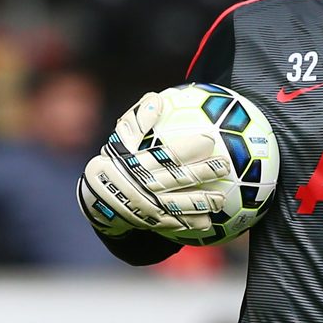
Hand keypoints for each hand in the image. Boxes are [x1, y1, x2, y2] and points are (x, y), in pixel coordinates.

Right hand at [77, 92, 230, 235]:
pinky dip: (190, 224)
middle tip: (226, 166)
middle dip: (203, 173)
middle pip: (178, 178)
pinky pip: (173, 224)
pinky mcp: (150, 222)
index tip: (209, 140)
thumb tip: (156, 97)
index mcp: (137, 164)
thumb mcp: (121, 140)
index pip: (166, 154)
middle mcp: (143, 185)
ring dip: (202, 203)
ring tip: (222, 200)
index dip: (188, 148)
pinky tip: (209, 224)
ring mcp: (147, 206)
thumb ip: (138, 120)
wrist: (97, 201)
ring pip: (179, 205)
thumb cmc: (116, 163)